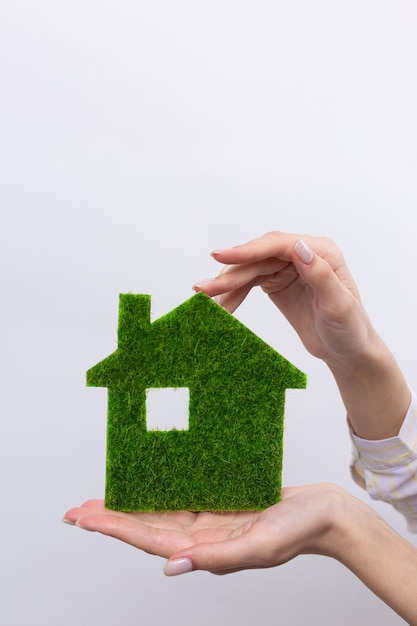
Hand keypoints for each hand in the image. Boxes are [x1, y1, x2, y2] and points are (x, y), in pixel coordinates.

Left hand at [63, 484, 341, 575]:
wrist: (324, 514)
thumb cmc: (299, 530)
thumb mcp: (261, 546)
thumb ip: (218, 558)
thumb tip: (171, 567)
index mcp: (208, 549)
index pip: (150, 540)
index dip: (116, 529)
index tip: (86, 519)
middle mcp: (202, 536)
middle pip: (146, 528)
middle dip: (110, 520)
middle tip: (76, 511)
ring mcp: (210, 521)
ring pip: (159, 514)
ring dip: (128, 508)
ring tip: (99, 501)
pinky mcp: (220, 505)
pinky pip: (182, 499)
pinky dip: (158, 494)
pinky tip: (145, 487)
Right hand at [193, 231, 409, 438]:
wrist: (347, 351)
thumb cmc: (349, 329)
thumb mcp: (338, 305)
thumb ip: (320, 275)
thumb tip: (299, 247)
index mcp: (321, 252)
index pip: (279, 245)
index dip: (248, 250)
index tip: (221, 257)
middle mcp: (302, 254)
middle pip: (259, 257)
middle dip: (230, 272)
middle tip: (202, 288)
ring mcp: (288, 268)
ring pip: (250, 270)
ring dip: (226, 284)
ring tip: (203, 298)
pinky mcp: (277, 282)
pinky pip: (249, 283)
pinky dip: (233, 294)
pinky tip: (219, 305)